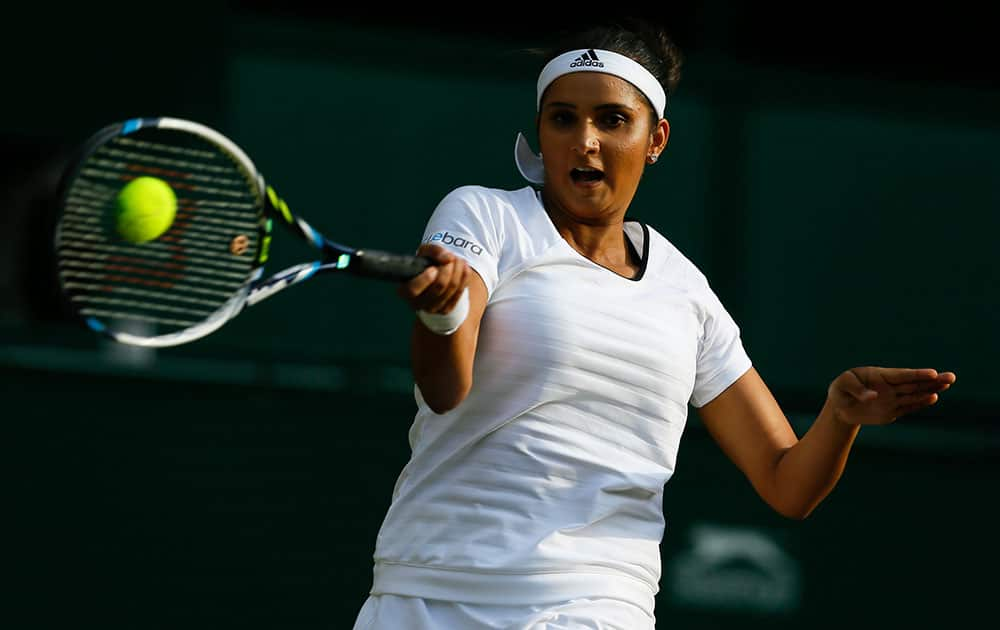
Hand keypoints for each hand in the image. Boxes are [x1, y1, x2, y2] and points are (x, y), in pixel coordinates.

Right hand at [397, 243, 469, 313]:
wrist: (435, 277)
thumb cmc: (426, 264)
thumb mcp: (425, 252)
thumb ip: (434, 251)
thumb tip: (449, 258)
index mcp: (404, 290)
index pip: (412, 290)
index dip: (425, 279)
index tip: (433, 269)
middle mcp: (416, 303)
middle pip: (438, 286)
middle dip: (448, 268)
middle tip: (451, 257)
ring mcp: (432, 309)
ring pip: (452, 288)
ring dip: (458, 270)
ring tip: (458, 259)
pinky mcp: (446, 310)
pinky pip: (460, 292)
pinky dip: (464, 277)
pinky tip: (464, 267)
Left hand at [826, 367, 955, 425]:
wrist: (840, 408)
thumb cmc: (840, 391)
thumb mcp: (841, 386)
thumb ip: (856, 390)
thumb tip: (873, 397)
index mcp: (879, 376)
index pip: (901, 375)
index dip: (917, 375)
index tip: (932, 373)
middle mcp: (890, 386)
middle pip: (914, 383)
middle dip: (932, 380)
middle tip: (951, 377)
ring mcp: (893, 399)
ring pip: (915, 394)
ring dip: (931, 390)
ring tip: (948, 384)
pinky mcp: (893, 411)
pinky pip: (908, 406)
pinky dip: (919, 403)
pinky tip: (933, 398)